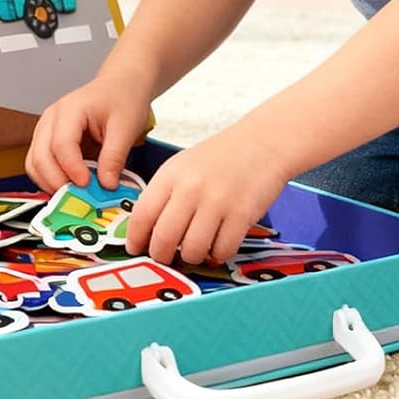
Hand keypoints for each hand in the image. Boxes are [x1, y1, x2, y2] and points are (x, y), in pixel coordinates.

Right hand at [26, 73, 151, 192]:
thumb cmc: (123, 97)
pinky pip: (40, 164)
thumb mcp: (126, 127)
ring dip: (50, 182)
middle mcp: (52, 119)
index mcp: (70, 110)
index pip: (61, 145)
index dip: (72, 169)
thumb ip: (114, 157)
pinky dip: (50, 178)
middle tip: (78, 197)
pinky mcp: (49, 140)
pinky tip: (70, 185)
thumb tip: (106, 185)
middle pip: (41, 157)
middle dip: (57, 181)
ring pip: (34, 163)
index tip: (87, 184)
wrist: (121, 85)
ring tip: (75, 194)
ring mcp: (47, 129)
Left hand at [124, 124, 290, 267]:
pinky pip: (222, 250)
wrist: (262, 142)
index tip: (138, 248)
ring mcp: (217, 202)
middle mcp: (191, 188)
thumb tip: (146, 233)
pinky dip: (218, 253)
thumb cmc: (221, 157)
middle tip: (167, 256)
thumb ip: (164, 195)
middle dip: (162, 256)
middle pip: (163, 240)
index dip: (136, 239)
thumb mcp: (183, 166)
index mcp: (171, 175)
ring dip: (192, 257)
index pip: (142, 216)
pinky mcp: (242, 215)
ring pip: (192, 251)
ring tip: (197, 247)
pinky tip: (219, 242)